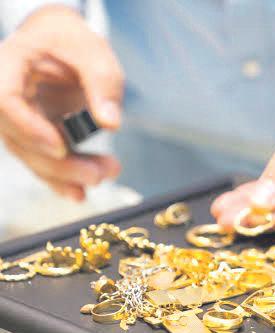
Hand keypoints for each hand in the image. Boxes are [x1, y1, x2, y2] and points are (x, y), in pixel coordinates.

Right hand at [0, 5, 123, 200]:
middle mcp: (4, 95)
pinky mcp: (31, 135)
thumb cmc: (74, 44)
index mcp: (9, 66)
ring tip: (105, 174)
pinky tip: (80, 193)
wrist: (62, 45)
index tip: (61, 148)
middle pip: (18, 138)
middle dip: (58, 164)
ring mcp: (15, 119)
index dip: (29, 129)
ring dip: (66, 174)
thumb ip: (103, 83)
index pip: (5, 101)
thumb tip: (111, 124)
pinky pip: (39, 160)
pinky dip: (60, 179)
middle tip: (98, 175)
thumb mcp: (94, 53)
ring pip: (30, 156)